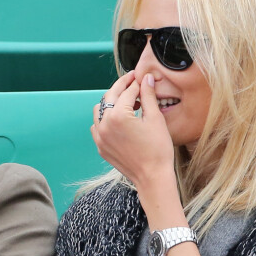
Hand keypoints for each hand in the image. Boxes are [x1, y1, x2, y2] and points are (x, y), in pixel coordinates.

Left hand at [91, 72, 174, 186]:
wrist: (152, 177)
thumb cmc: (157, 150)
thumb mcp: (155, 119)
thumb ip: (148, 96)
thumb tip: (146, 79)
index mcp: (118, 116)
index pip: (127, 92)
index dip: (136, 83)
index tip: (141, 78)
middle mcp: (104, 124)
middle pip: (110, 97)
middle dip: (122, 87)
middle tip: (132, 81)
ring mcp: (100, 137)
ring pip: (100, 110)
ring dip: (111, 102)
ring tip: (126, 102)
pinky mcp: (101, 147)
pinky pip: (97, 126)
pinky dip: (105, 118)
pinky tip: (118, 119)